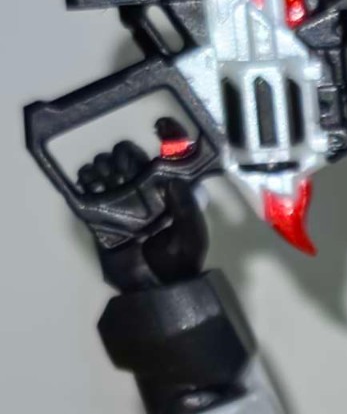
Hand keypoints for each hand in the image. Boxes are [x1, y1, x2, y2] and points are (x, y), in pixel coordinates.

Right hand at [77, 125, 208, 289]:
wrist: (154, 290)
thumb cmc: (179, 263)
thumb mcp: (193, 235)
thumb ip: (189, 208)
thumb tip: (178, 179)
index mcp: (169, 190)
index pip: (168, 154)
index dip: (168, 133)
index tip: (159, 123)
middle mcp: (144, 190)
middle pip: (127, 154)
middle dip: (125, 154)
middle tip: (126, 172)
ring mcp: (120, 200)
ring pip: (106, 165)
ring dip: (105, 166)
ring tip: (113, 185)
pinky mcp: (100, 213)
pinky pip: (86, 185)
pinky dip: (86, 179)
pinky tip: (93, 186)